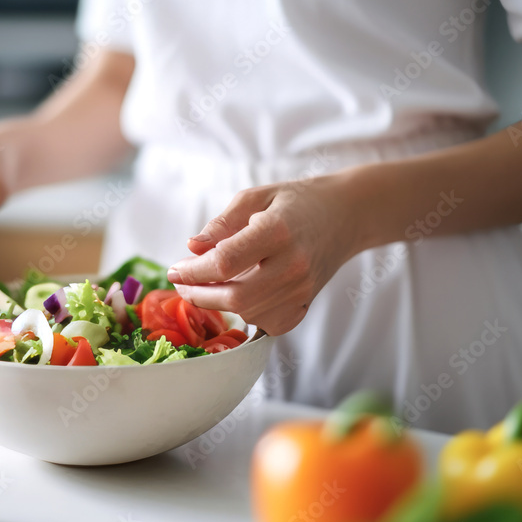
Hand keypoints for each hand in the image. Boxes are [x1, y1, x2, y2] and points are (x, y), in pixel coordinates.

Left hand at [166, 175, 358, 334]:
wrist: (346, 216)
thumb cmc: (296, 202)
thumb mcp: (255, 197)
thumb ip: (222, 223)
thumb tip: (192, 247)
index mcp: (277, 232)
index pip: (225, 262)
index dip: (193, 271)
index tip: (175, 269)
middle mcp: (292, 265)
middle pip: (235, 297)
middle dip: (199, 294)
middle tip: (183, 283)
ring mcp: (302, 290)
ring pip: (248, 313)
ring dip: (219, 304)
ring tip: (206, 286)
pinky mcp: (306, 305)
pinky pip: (267, 323)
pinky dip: (246, 314)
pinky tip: (238, 295)